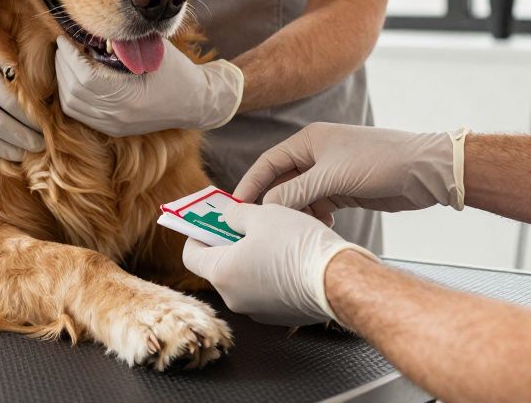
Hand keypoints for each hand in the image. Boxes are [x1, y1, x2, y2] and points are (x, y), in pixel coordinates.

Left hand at [54, 36, 243, 136]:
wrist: (196, 103)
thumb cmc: (176, 70)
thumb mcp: (152, 50)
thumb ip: (123, 40)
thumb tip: (93, 26)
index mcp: (129, 96)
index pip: (84, 76)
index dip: (70, 56)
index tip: (66, 38)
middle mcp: (117, 115)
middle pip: (73, 89)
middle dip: (63, 64)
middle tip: (64, 45)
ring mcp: (114, 125)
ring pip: (71, 103)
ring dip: (64, 79)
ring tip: (68, 59)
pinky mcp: (112, 129)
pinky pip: (79, 113)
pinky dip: (71, 93)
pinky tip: (74, 77)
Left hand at [181, 202, 377, 325]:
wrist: (339, 279)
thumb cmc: (298, 245)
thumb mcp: (263, 214)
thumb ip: (236, 215)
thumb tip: (227, 217)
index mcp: (222, 274)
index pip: (191, 256)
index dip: (197, 235)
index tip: (208, 223)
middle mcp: (235, 299)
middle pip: (219, 267)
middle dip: (228, 244)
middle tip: (243, 225)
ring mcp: (258, 312)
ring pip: (244, 279)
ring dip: (251, 259)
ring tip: (272, 239)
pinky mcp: (281, 316)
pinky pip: (266, 292)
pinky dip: (270, 275)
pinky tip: (289, 258)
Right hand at [234, 123, 464, 219]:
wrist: (426, 170)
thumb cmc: (380, 161)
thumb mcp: (332, 177)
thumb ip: (296, 192)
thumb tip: (266, 207)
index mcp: (309, 141)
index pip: (269, 163)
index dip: (251, 183)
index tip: (235, 206)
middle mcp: (316, 155)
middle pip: (282, 181)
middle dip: (273, 203)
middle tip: (259, 226)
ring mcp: (330, 173)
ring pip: (300, 197)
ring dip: (295, 213)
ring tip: (293, 230)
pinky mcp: (343, 190)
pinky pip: (317, 206)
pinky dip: (314, 218)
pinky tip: (319, 229)